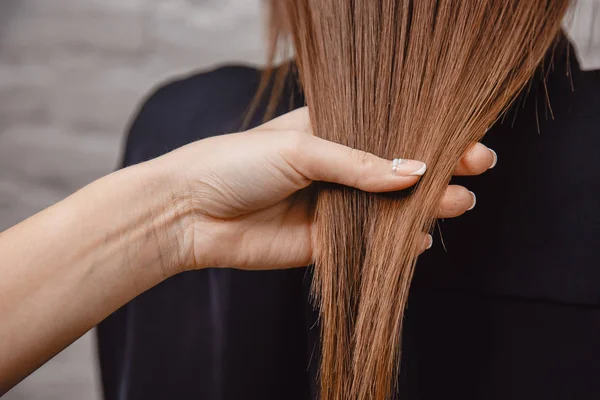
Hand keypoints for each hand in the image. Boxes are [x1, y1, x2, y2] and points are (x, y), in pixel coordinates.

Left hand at [157, 107, 495, 271]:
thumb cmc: (236, 163)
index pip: (390, 131)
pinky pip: (367, 244)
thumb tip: (415, 172)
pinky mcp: (323, 243)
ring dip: (424, 207)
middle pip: (396, 170)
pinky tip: (418, 240)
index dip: (428, 137)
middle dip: (437, 171)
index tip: (468, 142)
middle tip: (476, 169)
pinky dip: (395, 244)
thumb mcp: (300, 148)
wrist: (189, 213)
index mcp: (330, 132)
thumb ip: (358, 164)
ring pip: (387, 208)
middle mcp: (335, 168)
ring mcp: (331, 206)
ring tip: (458, 203)